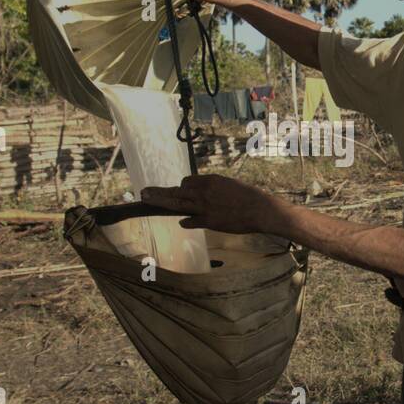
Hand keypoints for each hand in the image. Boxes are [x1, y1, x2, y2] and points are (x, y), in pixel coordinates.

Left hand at [141, 174, 278, 234]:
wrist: (260, 210)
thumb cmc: (248, 196)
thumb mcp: (229, 185)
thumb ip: (213, 188)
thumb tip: (202, 192)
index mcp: (210, 180)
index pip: (187, 182)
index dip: (182, 188)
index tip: (179, 191)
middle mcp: (203, 192)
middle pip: (175, 191)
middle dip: (158, 192)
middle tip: (143, 192)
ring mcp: (204, 208)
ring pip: (176, 204)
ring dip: (160, 202)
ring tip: (146, 200)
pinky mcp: (208, 221)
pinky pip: (190, 221)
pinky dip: (186, 222)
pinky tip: (182, 222)